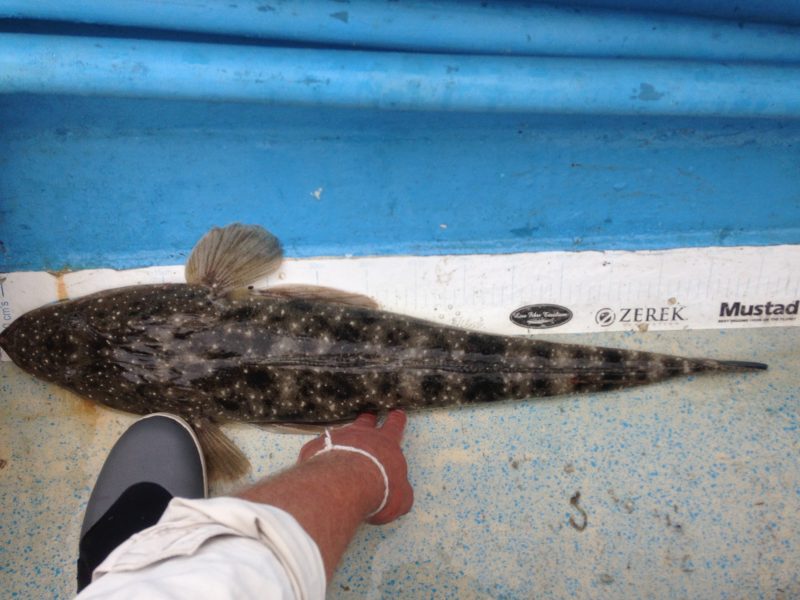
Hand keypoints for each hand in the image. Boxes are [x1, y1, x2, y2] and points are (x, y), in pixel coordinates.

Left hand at [298, 411, 413, 524]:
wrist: (342, 485)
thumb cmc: (378, 490)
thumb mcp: (400, 497)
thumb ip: (400, 491)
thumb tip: (399, 492)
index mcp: (385, 444)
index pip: (394, 427)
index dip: (397, 420)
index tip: (397, 414)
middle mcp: (361, 435)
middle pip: (366, 422)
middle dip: (368, 420)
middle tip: (368, 417)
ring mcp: (336, 438)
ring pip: (341, 433)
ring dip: (342, 439)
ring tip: (340, 447)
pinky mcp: (315, 448)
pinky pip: (318, 448)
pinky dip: (320, 455)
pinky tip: (318, 467)